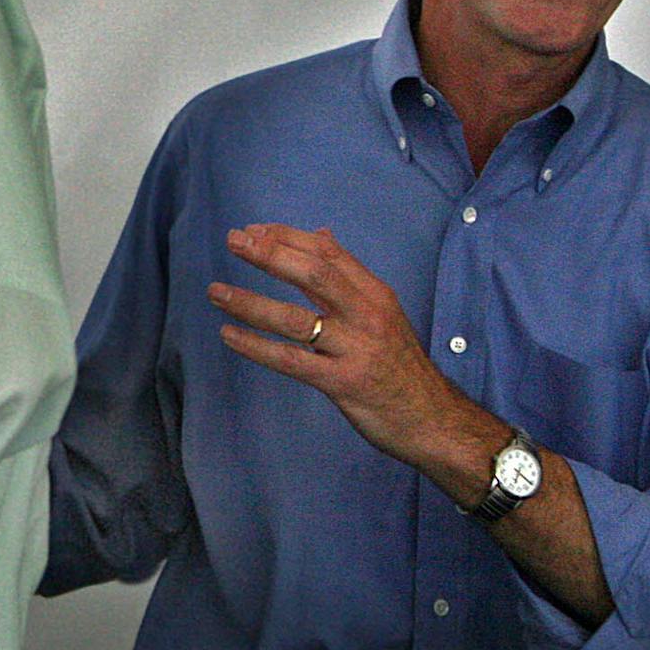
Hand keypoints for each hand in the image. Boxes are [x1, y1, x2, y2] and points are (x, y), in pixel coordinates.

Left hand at [209, 223, 474, 470]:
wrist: (432, 419)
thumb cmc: (399, 364)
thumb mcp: (382, 312)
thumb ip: (346, 276)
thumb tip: (320, 234)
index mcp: (375, 294)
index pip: (328, 253)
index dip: (287, 237)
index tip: (253, 230)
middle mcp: (367, 315)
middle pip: (314, 273)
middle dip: (270, 254)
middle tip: (234, 242)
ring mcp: (355, 349)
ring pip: (295, 318)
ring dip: (251, 302)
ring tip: (216, 293)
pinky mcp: (343, 382)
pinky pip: (291, 360)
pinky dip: (256, 346)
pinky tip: (230, 336)